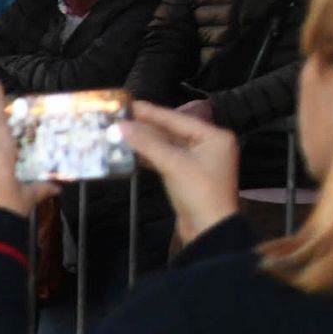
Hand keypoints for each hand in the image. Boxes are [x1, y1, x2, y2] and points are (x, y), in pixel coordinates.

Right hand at [121, 96, 242, 241]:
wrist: (209, 230)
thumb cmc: (199, 193)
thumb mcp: (173, 164)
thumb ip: (147, 143)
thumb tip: (120, 126)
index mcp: (213, 136)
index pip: (176, 119)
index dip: (150, 111)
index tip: (126, 103)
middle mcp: (208, 144)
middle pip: (171, 130)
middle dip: (145, 126)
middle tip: (119, 117)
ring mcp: (198, 160)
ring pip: (166, 145)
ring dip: (144, 141)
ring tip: (119, 133)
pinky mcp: (187, 174)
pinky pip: (165, 158)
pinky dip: (148, 155)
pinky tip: (129, 152)